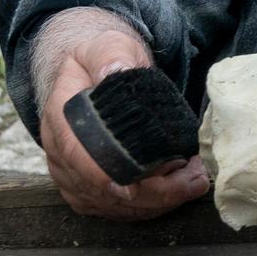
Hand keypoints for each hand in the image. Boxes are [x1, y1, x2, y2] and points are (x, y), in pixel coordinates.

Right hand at [38, 27, 208, 220]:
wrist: (90, 73)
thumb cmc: (102, 60)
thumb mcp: (106, 46)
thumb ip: (110, 55)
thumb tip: (115, 70)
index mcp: (61, 119)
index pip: (78, 157)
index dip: (105, 176)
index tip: (137, 187)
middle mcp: (61, 153)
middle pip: (101, 190)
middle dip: (151, 192)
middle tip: (195, 178)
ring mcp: (72, 175)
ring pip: (111, 205)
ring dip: (156, 200)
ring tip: (195, 180)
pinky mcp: (87, 188)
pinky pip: (114, 209)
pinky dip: (148, 206)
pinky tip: (177, 189)